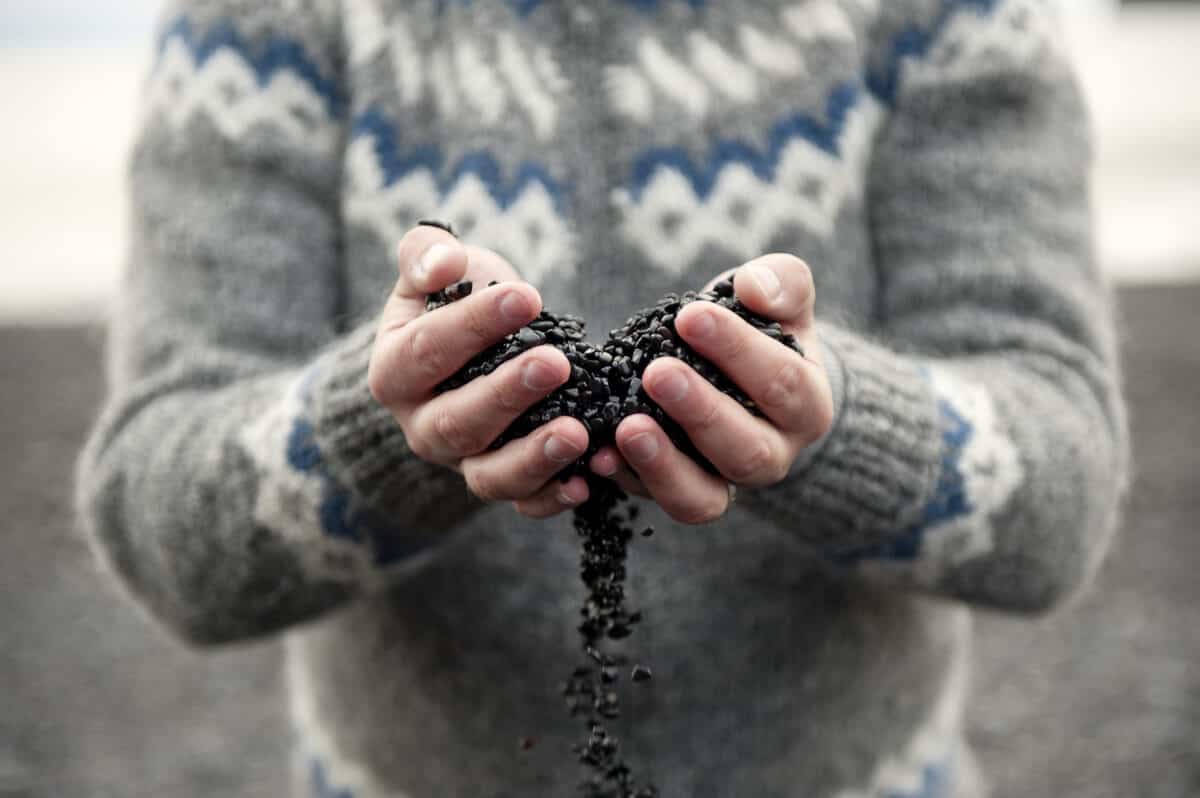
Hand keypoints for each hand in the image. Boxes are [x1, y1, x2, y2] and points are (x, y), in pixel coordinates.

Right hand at [368, 224, 590, 519]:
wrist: (474, 346)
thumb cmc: (456, 297)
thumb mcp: (435, 265)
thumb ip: (427, 253)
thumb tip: (443, 264)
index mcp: (394, 372)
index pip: (428, 350)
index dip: (475, 324)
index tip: (527, 296)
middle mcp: (422, 427)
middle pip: (458, 422)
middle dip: (508, 394)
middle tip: (557, 363)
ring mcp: (461, 462)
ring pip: (488, 476)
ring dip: (534, 458)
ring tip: (577, 434)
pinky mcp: (501, 482)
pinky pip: (523, 503)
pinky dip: (554, 498)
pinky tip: (587, 481)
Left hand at [589, 254, 833, 524]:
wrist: (736, 372)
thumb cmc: (757, 328)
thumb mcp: (778, 297)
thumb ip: (780, 283)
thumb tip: (755, 288)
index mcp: (807, 405)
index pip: (781, 382)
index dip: (736, 350)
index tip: (689, 316)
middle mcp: (774, 455)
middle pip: (747, 449)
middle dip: (700, 411)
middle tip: (656, 373)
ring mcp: (725, 483)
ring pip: (705, 498)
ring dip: (663, 464)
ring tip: (627, 427)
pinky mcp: (682, 494)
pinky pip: (660, 500)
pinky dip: (629, 480)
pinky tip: (599, 454)